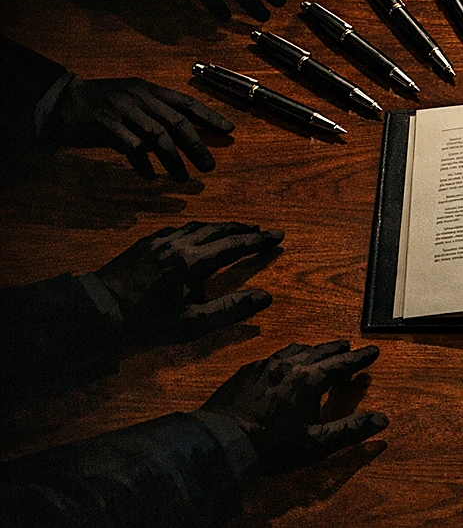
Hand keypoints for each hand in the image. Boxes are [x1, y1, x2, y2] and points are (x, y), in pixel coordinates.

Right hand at [47, 77, 232, 180]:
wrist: (61, 102)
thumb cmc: (103, 106)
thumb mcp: (134, 102)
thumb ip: (158, 114)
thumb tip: (189, 137)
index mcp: (149, 90)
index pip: (186, 103)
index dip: (209, 117)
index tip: (229, 130)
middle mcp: (139, 97)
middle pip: (176, 123)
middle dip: (196, 146)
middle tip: (209, 166)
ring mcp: (122, 109)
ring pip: (157, 136)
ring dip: (173, 160)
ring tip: (183, 178)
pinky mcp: (105, 124)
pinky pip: (131, 147)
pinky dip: (142, 163)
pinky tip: (149, 176)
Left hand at [93, 222, 282, 342]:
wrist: (98, 309)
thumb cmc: (147, 321)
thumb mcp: (191, 323)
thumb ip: (230, 309)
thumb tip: (265, 297)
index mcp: (193, 263)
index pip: (234, 246)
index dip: (258, 241)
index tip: (277, 236)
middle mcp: (179, 244)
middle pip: (219, 230)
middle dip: (244, 230)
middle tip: (263, 231)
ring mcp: (160, 241)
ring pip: (199, 226)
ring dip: (222, 226)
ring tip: (237, 229)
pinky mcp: (146, 243)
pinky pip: (178, 229)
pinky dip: (197, 228)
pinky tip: (198, 233)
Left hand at [200, 340, 387, 471]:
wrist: (220, 442)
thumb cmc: (271, 446)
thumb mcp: (315, 444)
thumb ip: (350, 430)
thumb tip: (381, 421)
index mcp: (308, 380)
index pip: (342, 363)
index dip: (360, 358)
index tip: (373, 351)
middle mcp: (288, 366)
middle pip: (319, 351)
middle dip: (337, 349)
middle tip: (349, 348)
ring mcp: (264, 366)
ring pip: (294, 350)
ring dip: (312, 350)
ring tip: (319, 351)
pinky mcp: (246, 372)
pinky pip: (272, 357)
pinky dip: (287, 357)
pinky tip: (283, 364)